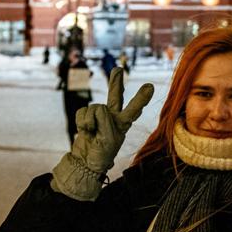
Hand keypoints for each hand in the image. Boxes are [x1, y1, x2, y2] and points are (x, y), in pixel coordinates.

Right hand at [52, 67, 153, 200]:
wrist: (85, 163)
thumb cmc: (101, 154)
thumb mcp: (109, 138)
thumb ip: (106, 120)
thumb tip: (98, 108)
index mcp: (123, 124)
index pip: (134, 109)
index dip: (141, 98)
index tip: (150, 86)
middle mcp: (112, 117)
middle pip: (115, 96)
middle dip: (115, 83)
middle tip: (118, 69)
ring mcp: (98, 116)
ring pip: (94, 107)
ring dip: (89, 122)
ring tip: (91, 133)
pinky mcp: (86, 117)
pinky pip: (82, 112)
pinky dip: (81, 122)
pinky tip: (84, 130)